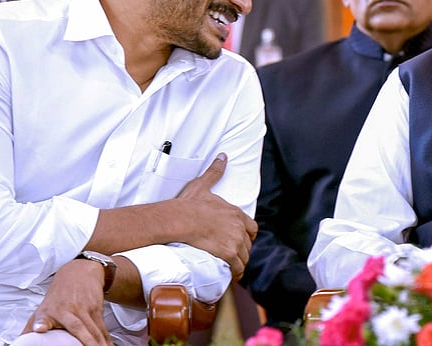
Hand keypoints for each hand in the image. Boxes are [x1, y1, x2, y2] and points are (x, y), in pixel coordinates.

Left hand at [21, 259, 112, 344]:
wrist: (79, 272)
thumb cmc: (59, 295)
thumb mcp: (43, 308)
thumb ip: (32, 326)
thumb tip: (20, 342)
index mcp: (52, 310)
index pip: (46, 318)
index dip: (42, 323)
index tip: (40, 328)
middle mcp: (69, 310)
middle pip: (79, 329)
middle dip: (87, 342)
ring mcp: (85, 308)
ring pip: (94, 330)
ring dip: (100, 342)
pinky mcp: (96, 308)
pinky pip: (102, 327)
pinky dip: (106, 338)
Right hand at [174, 153, 257, 279]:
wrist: (180, 219)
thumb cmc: (189, 204)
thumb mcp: (203, 184)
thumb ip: (215, 171)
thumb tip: (222, 156)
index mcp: (235, 213)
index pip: (251, 227)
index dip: (247, 235)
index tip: (241, 240)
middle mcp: (239, 227)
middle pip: (248, 243)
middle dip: (242, 250)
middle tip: (233, 256)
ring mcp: (235, 241)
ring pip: (244, 256)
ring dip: (240, 263)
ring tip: (233, 268)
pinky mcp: (228, 253)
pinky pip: (237, 266)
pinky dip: (236, 272)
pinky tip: (232, 276)